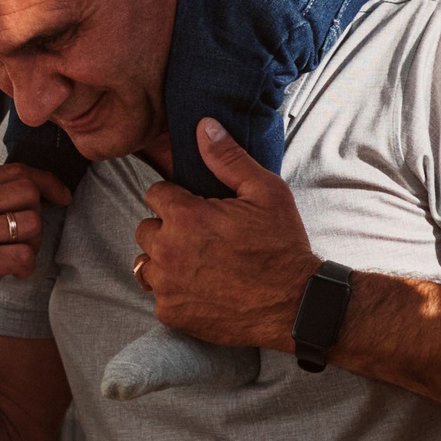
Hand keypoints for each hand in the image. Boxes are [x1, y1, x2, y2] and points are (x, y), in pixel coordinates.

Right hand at [0, 163, 73, 337]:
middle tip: (25, 234)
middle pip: (29, 192)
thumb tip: (31, 185)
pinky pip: (25, 256)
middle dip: (37, 214)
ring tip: (16, 253)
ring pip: (32, 223)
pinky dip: (26, 267)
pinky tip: (13, 272)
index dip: (47, 181)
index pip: (16, 170)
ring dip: (33, 242)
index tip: (61, 195)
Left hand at [134, 119, 320, 350]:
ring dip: (165, 260)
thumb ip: (228, 158)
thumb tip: (203, 126)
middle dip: (168, 229)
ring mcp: (167, 285)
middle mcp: (169, 250)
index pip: (155, 194)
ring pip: (147, 263)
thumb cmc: (282, 246)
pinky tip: (202, 288)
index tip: (197, 209)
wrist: (295, 305)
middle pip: (145, 229)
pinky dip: (174, 291)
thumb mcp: (265, 192)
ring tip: (198, 263)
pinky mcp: (171, 313)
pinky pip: (158, 295)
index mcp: (185, 216)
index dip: (177, 199)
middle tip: (201, 237)